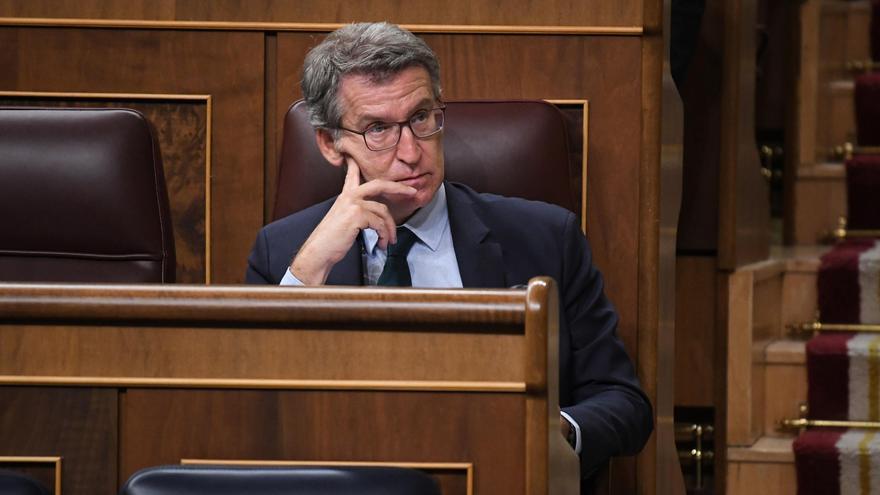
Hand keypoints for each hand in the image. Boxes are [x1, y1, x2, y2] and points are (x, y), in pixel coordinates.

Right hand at [290, 160, 416, 284]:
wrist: (319, 251)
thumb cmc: (331, 240)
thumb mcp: (343, 220)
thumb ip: (357, 212)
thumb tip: (376, 217)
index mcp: (345, 196)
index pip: (352, 174)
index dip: (356, 164)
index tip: (356, 156)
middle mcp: (349, 196)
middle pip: (379, 185)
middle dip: (399, 188)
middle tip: (412, 192)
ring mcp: (353, 204)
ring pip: (383, 211)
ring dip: (390, 228)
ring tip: (390, 240)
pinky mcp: (357, 215)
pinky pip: (380, 224)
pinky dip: (384, 236)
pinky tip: (381, 243)